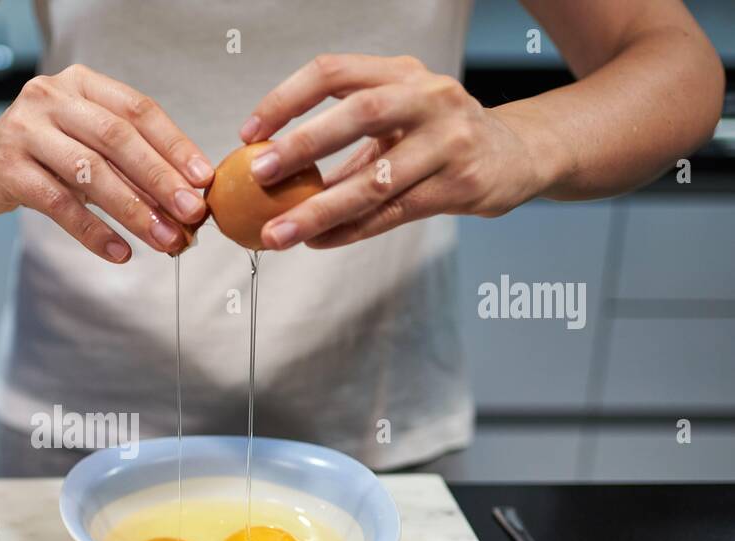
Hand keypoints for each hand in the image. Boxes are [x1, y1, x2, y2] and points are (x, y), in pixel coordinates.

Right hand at [0, 65, 213, 261]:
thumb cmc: (42, 156)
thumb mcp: (85, 145)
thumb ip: (129, 164)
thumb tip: (186, 200)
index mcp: (81, 84)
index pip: (138, 111)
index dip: (175, 145)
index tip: (204, 180)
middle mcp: (51, 97)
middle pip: (117, 139)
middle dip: (160, 180)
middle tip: (191, 214)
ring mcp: (24, 130)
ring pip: (90, 173)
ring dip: (134, 211)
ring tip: (164, 240)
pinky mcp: (5, 168)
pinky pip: (58, 204)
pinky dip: (93, 232)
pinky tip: (120, 252)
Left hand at [240, 54, 552, 249]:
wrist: (516, 155)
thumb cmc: (439, 135)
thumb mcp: (397, 113)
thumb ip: (342, 131)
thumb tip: (268, 167)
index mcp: (402, 73)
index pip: (333, 72)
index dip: (286, 99)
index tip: (251, 134)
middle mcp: (429, 98)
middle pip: (358, 113)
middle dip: (303, 145)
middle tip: (259, 175)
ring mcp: (448, 141)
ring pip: (374, 179)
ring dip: (320, 210)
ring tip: (278, 233)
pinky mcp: (459, 185)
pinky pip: (392, 214)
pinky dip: (350, 231)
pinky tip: (318, 242)